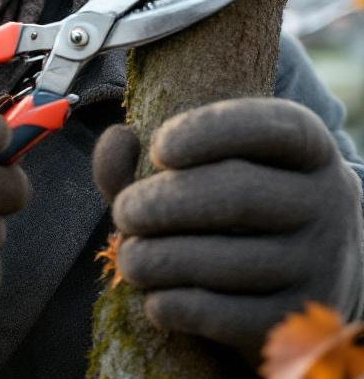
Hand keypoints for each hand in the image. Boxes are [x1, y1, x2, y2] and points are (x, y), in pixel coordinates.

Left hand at [93, 98, 363, 358]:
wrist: (297, 286)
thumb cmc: (231, 215)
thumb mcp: (201, 172)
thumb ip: (145, 157)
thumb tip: (116, 140)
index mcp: (309, 151)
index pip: (273, 127)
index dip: (210, 131)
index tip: (158, 150)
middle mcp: (329, 202)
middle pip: (239, 194)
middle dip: (162, 203)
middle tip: (123, 214)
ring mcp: (321, 264)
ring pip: (228, 261)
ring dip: (158, 259)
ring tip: (130, 258)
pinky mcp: (296, 319)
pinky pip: (227, 316)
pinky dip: (176, 306)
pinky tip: (155, 299)